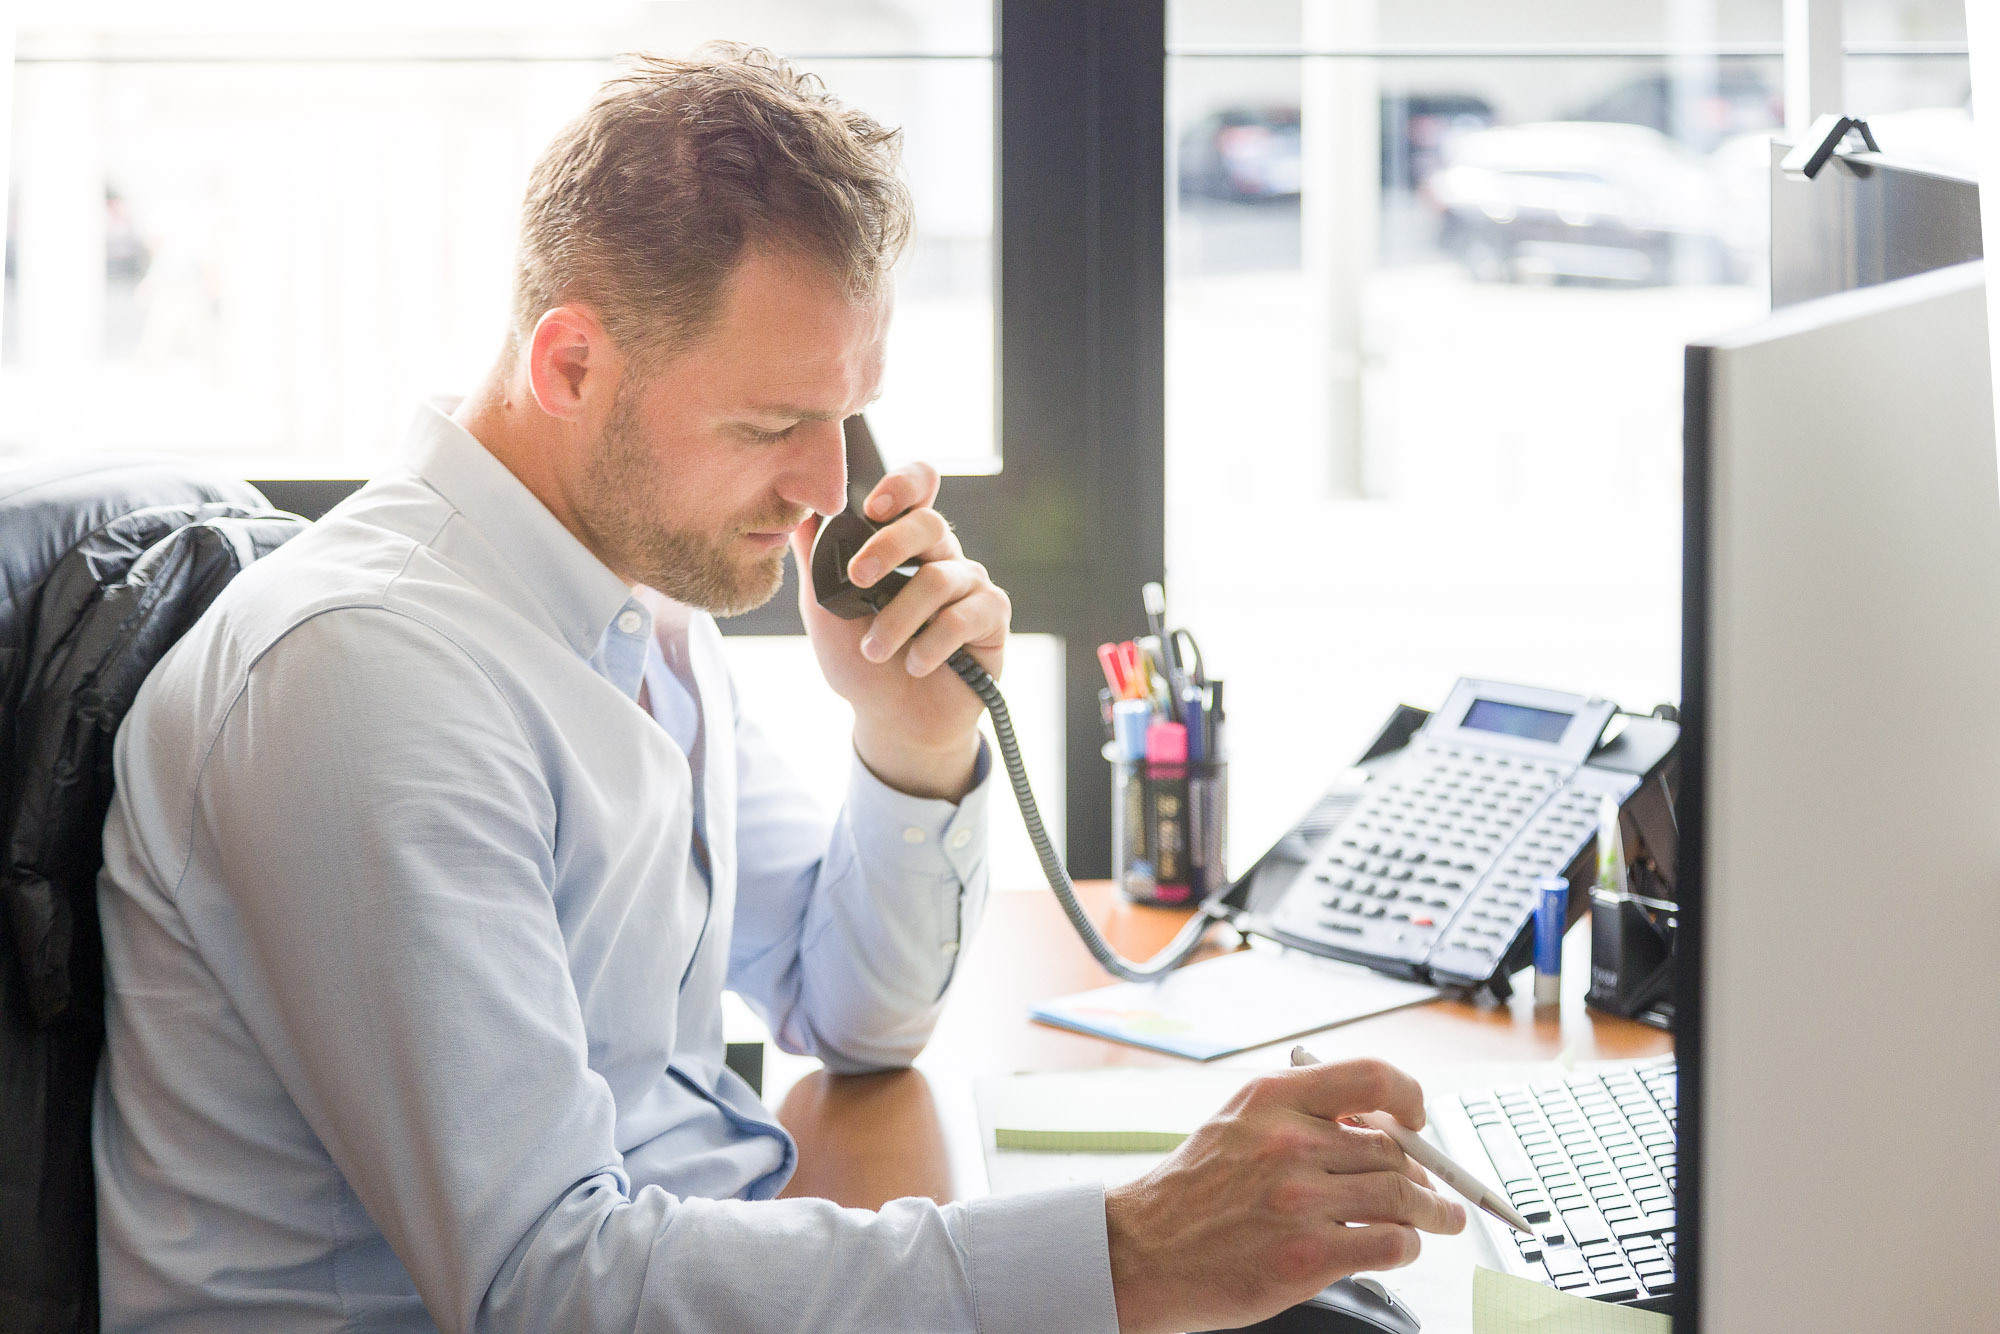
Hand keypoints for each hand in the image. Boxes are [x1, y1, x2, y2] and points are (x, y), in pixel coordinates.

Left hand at [791, 462, 1009, 800]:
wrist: (892, 721)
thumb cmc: (860, 661)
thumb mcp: (825, 610)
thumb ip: (815, 561)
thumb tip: (799, 513)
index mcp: (904, 543)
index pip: (919, 487)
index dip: (904, 483)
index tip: (873, 506)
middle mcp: (941, 555)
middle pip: (929, 523)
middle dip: (888, 548)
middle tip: (857, 580)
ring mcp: (970, 585)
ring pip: (938, 579)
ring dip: (898, 620)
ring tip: (875, 652)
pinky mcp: (991, 618)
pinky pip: (964, 616)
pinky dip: (931, 644)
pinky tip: (915, 666)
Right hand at [1102, 1059, 1466, 1333]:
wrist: (1141, 1251)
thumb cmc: (1189, 1194)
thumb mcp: (1237, 1126)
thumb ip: (1300, 1118)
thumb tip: (1373, 1128)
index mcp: (1271, 1099)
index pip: (1370, 1078)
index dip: (1408, 1096)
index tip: (1417, 1117)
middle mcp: (1288, 1143)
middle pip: (1393, 1149)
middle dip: (1423, 1171)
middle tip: (1431, 1187)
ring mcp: (1298, 1200)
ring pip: (1402, 1195)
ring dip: (1431, 1211)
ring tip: (1439, 1218)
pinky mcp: (1307, 1255)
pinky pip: (1390, 1243)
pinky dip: (1407, 1246)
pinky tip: (1401, 1247)